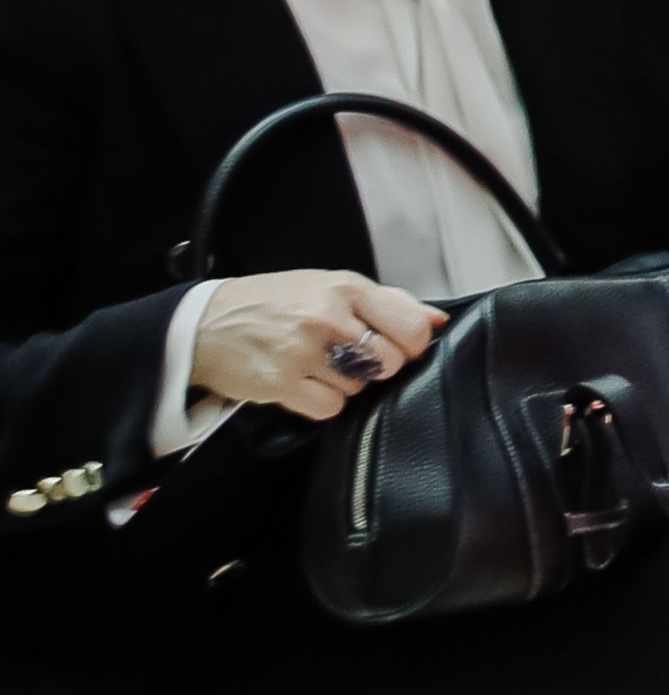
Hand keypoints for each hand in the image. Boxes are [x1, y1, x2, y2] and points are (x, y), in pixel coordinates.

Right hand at [190, 271, 444, 421]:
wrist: (206, 323)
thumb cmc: (274, 302)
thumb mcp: (331, 286)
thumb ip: (388, 302)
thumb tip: (437, 320)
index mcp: (346, 288)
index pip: (412, 327)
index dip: (412, 344)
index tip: (398, 346)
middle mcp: (328, 317)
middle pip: (390, 362)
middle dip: (377, 365)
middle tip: (350, 356)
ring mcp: (303, 351)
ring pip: (361, 387)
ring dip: (346, 383)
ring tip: (319, 365)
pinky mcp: (281, 383)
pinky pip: (329, 407)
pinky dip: (322, 402)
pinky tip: (303, 382)